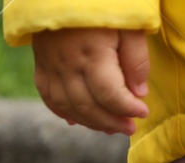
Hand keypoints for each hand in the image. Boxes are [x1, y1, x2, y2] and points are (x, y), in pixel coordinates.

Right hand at [32, 28, 149, 134]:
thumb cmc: (103, 2)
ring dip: (91, 123)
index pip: (110, 95)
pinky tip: (78, 120)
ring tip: (111, 127)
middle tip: (130, 128)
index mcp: (92, 53)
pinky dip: (64, 113)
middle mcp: (68, 64)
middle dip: (112, 122)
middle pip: (89, 107)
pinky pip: (49, 97)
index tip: (143, 112)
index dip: (128, 109)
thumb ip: (136, 59)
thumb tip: (138, 93)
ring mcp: (51, 66)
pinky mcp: (41, 64)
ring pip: (69, 107)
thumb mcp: (129, 24)